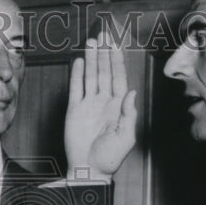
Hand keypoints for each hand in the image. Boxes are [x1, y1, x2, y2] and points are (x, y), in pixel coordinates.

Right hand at [64, 31, 136, 179]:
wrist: (89, 170)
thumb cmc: (110, 158)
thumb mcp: (126, 137)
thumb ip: (128, 114)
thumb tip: (131, 93)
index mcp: (118, 106)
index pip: (119, 78)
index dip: (117, 61)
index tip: (115, 44)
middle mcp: (104, 102)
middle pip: (105, 72)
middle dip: (104, 53)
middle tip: (103, 34)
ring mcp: (88, 104)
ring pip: (91, 76)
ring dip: (92, 59)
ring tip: (91, 42)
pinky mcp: (74, 110)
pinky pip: (76, 88)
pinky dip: (78, 74)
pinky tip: (80, 61)